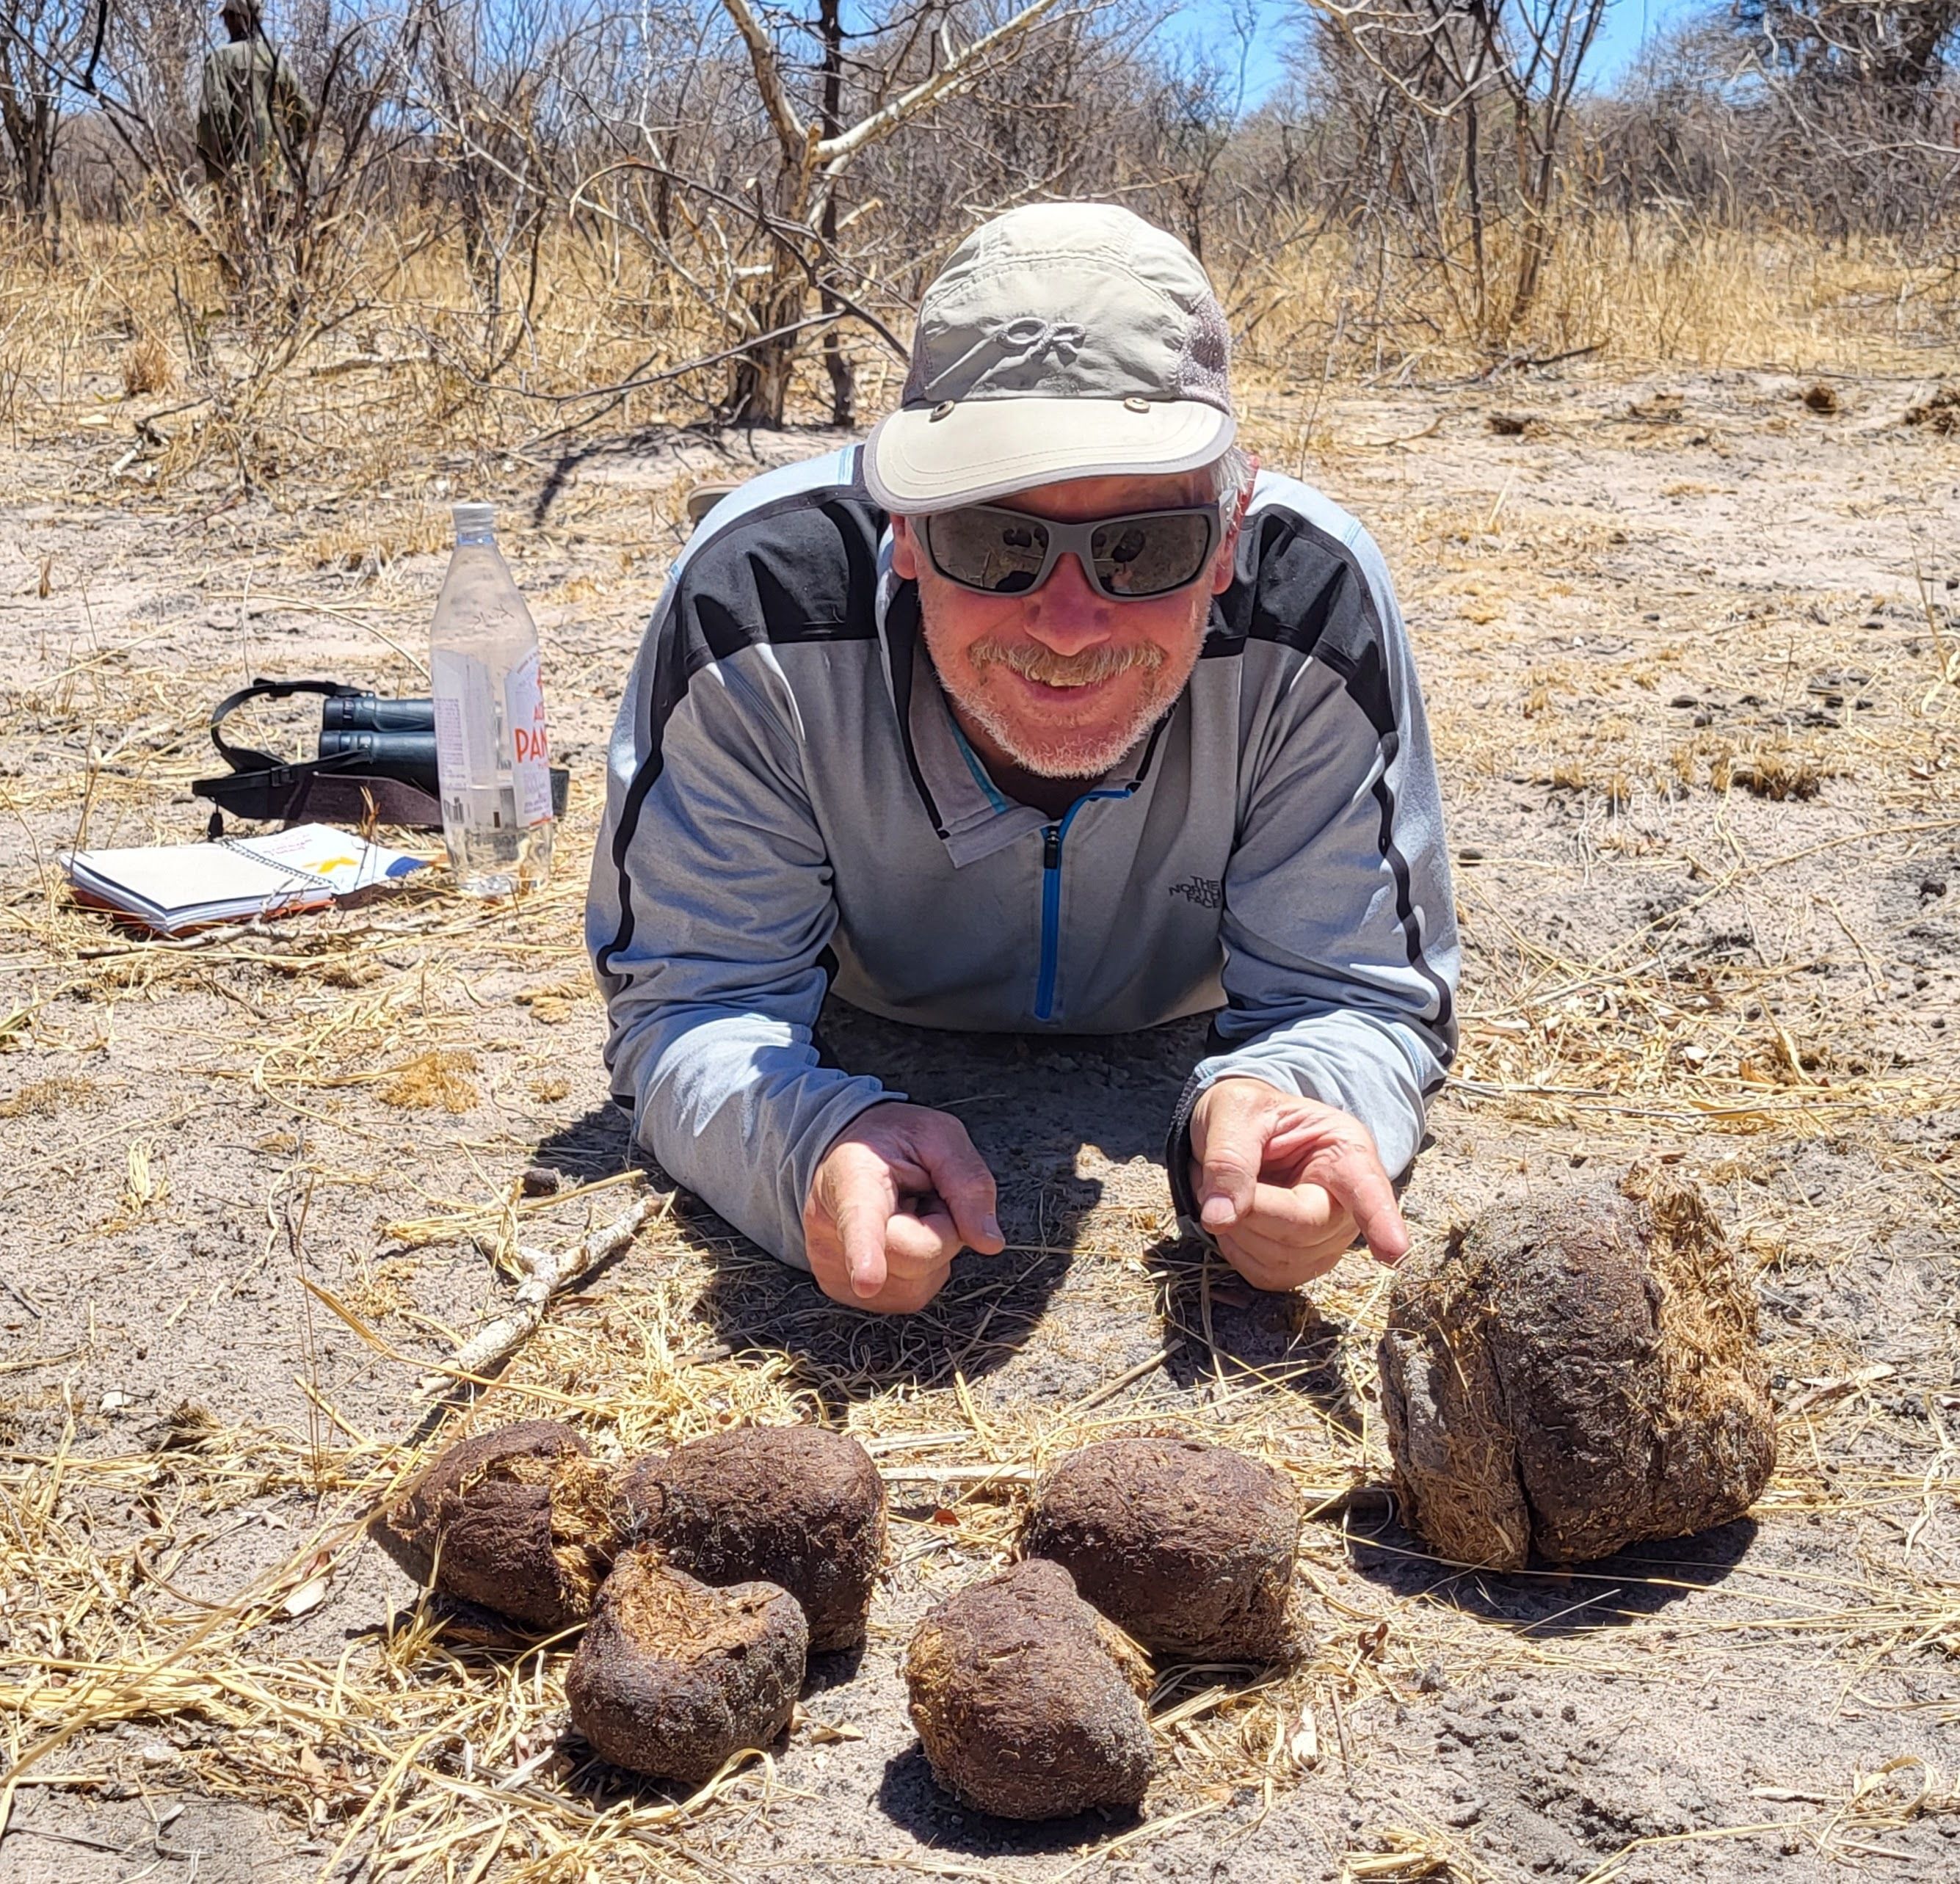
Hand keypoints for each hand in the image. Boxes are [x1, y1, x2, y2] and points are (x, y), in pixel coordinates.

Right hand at [803, 1103, 1004, 1313]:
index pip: (859, 1220)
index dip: (865, 1252)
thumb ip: (969, 1184)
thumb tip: (989, 1243)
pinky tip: (901, 1237)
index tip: (867, 1282)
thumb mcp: (940, 1138)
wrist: (846, 1155)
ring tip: (908, 1213)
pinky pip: (908, 1295)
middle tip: (925, 1195)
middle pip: (915, 1257)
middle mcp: (831, 1228)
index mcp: (852, 1178)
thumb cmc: (894, 1143)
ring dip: (930, 1250)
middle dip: (941, 1228)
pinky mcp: (845, 1292)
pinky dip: (919, 1269)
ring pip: (915, 1282)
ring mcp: (834, 1267)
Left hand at [1187, 1078, 1408, 1291]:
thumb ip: (1228, 1159)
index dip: (1381, 1221)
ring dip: (1236, 1230)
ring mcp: (1328, 1237)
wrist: (1236, 1128)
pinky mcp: (1302, 1262)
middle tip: (1212, 1178)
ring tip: (1224, 1189)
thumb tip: (1219, 1218)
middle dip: (1251, 1210)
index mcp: (1345, 1149)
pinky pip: (1264, 1274)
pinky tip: (1234, 1216)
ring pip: (1283, 1260)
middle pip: (1306, 1230)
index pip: (1367, 1190)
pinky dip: (1235, 1248)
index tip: (1394, 1251)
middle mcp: (1347, 1200)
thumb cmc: (1246, 1113)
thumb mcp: (1233, 1113)